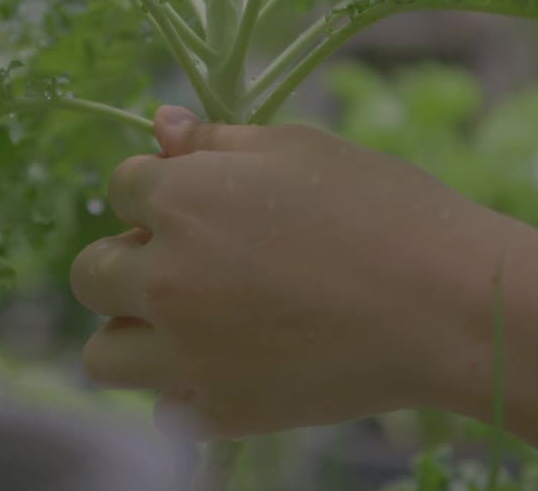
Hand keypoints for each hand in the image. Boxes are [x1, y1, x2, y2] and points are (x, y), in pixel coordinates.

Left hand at [70, 106, 500, 439]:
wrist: (447, 306)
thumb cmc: (383, 209)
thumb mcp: (298, 151)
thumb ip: (217, 142)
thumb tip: (161, 127)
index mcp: (180, 202)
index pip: (121, 189)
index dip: (159, 190)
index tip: (199, 201)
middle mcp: (165, 278)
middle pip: (91, 272)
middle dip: (127, 259)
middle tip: (187, 261)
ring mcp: (186, 354)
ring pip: (104, 352)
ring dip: (132, 331)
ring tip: (187, 321)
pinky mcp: (218, 410)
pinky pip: (161, 405)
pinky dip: (183, 388)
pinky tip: (232, 365)